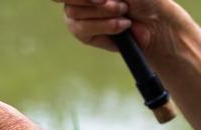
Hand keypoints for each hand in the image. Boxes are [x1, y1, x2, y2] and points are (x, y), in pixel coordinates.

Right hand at [54, 0, 187, 56]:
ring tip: (124, 11)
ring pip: (75, 12)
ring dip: (104, 12)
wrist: (154, 20)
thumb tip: (95, 1)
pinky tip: (122, 25)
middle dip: (94, 1)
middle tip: (120, 4)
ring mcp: (76, 15)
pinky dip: (105, 26)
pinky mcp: (82, 33)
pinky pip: (82, 28)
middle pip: (69, 0)